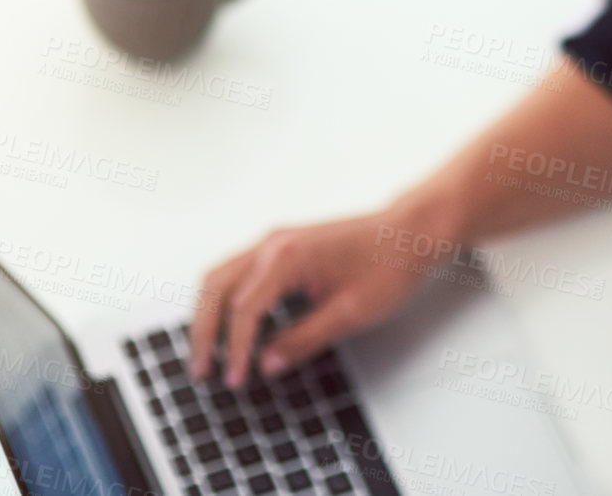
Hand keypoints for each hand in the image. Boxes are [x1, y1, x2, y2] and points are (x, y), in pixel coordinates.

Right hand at [187, 209, 432, 388]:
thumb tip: (266, 365)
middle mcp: (273, 243)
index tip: (234, 381)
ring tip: (207, 353)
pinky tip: (230, 326)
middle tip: (200, 371)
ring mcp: (276, 241)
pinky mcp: (283, 245)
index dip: (235, 351)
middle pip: (217, 288)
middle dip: (204, 332)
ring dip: (208, 314)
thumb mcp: (351, 314)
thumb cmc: (389, 265)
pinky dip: (225, 299)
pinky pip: (238, 271)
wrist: (410, 232)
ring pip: (221, 276)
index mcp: (287, 257)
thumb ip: (304, 340)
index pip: (244, 310)